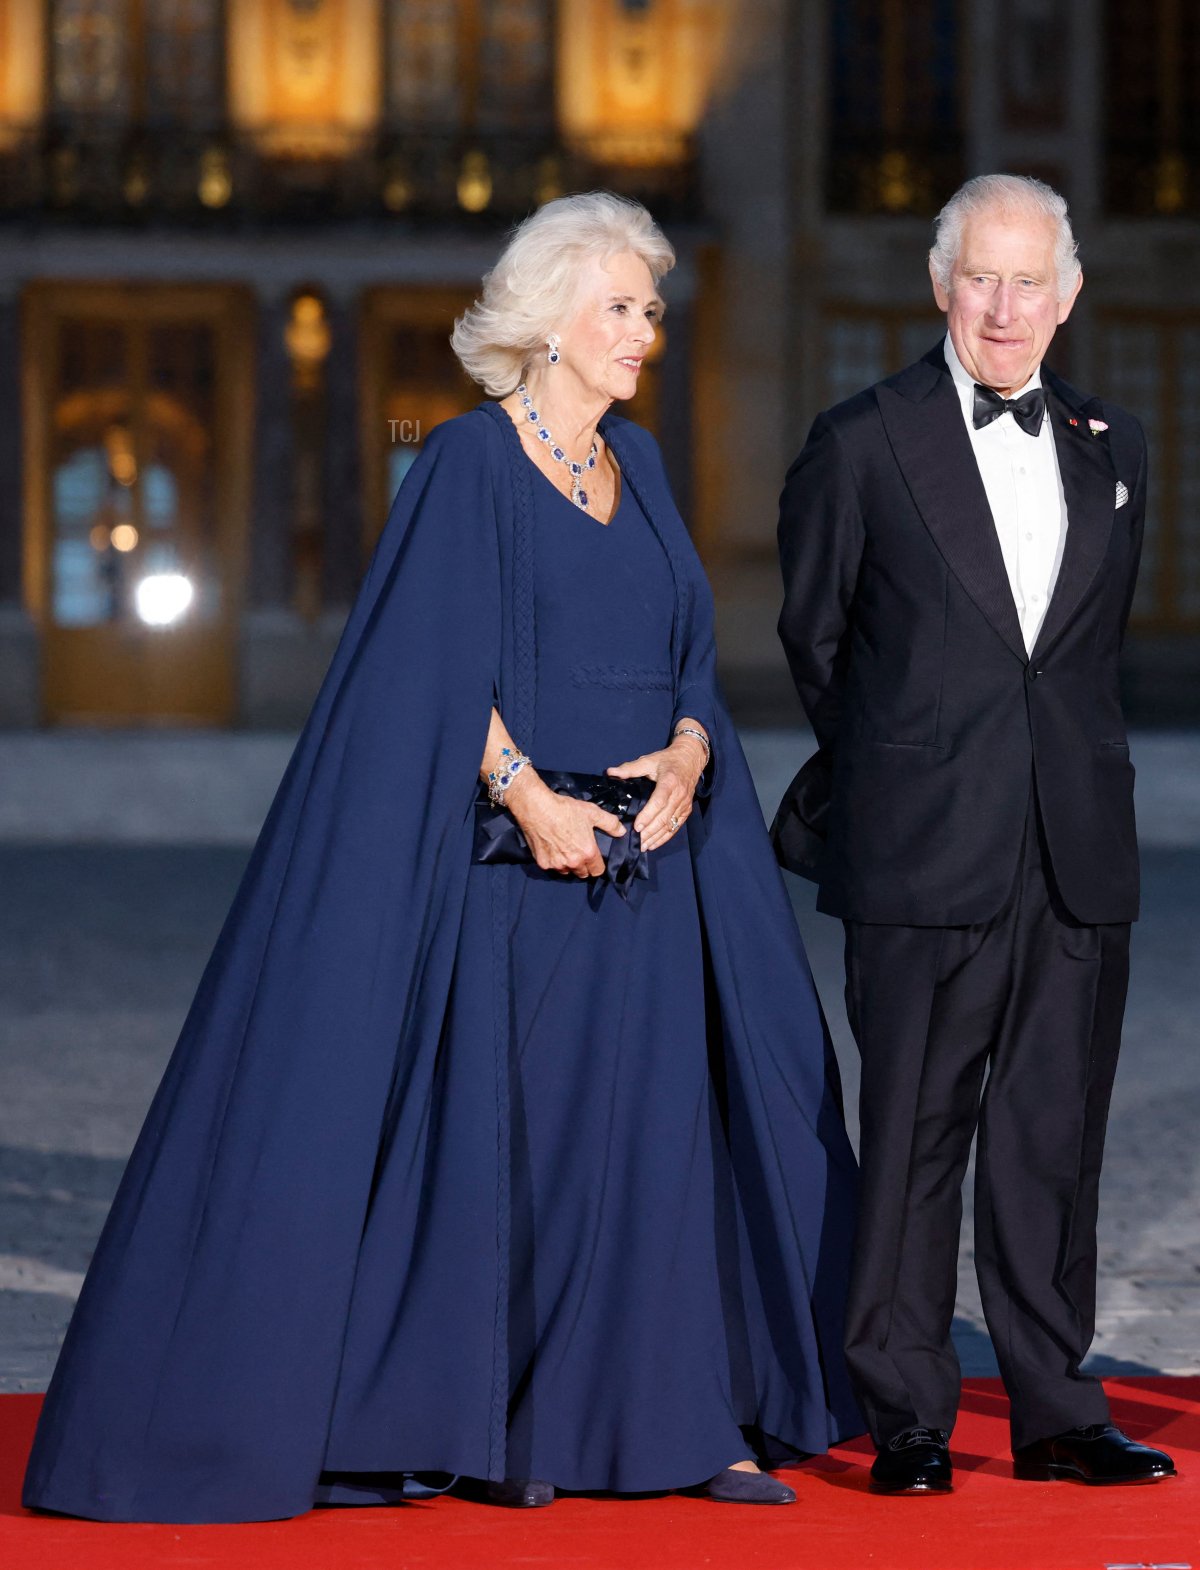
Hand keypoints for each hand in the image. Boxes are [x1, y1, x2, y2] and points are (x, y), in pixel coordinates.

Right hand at [504, 771, 625, 878]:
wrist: (537, 808)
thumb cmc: (565, 809)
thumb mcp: (592, 812)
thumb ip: (610, 824)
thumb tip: (621, 832)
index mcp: (587, 852)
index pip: (598, 871)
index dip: (598, 865)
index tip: (594, 858)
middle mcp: (573, 862)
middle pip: (583, 874)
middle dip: (584, 866)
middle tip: (579, 852)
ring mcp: (557, 864)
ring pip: (567, 872)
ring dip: (569, 866)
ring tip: (566, 851)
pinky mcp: (543, 863)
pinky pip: (553, 867)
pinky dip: (554, 861)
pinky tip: (553, 849)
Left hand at [607, 734, 705, 852]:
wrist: (690, 759)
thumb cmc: (667, 760)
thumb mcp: (649, 760)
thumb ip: (630, 768)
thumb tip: (610, 772)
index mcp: (670, 781)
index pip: (659, 802)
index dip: (648, 815)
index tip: (636, 826)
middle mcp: (679, 794)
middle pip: (664, 817)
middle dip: (649, 831)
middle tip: (636, 841)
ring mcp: (684, 804)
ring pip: (670, 825)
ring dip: (656, 837)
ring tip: (642, 846)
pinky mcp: (686, 810)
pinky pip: (676, 827)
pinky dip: (665, 837)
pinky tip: (653, 844)